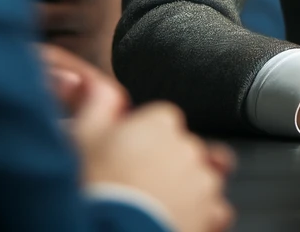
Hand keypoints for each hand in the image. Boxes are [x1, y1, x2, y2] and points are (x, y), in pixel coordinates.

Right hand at [52, 44, 234, 231]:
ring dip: (183, 189)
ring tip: (153, 205)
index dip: (141, 140)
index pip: (160, 120)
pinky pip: (216, 210)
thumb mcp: (82, 136)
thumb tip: (98, 82)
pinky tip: (176, 218)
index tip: (125, 156)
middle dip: (161, 164)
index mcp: (159, 123)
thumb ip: (98, 102)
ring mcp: (203, 182)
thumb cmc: (95, 188)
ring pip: (199, 179)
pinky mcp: (212, 213)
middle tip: (133, 185)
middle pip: (180, 149)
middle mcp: (188, 148)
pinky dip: (202, 214)